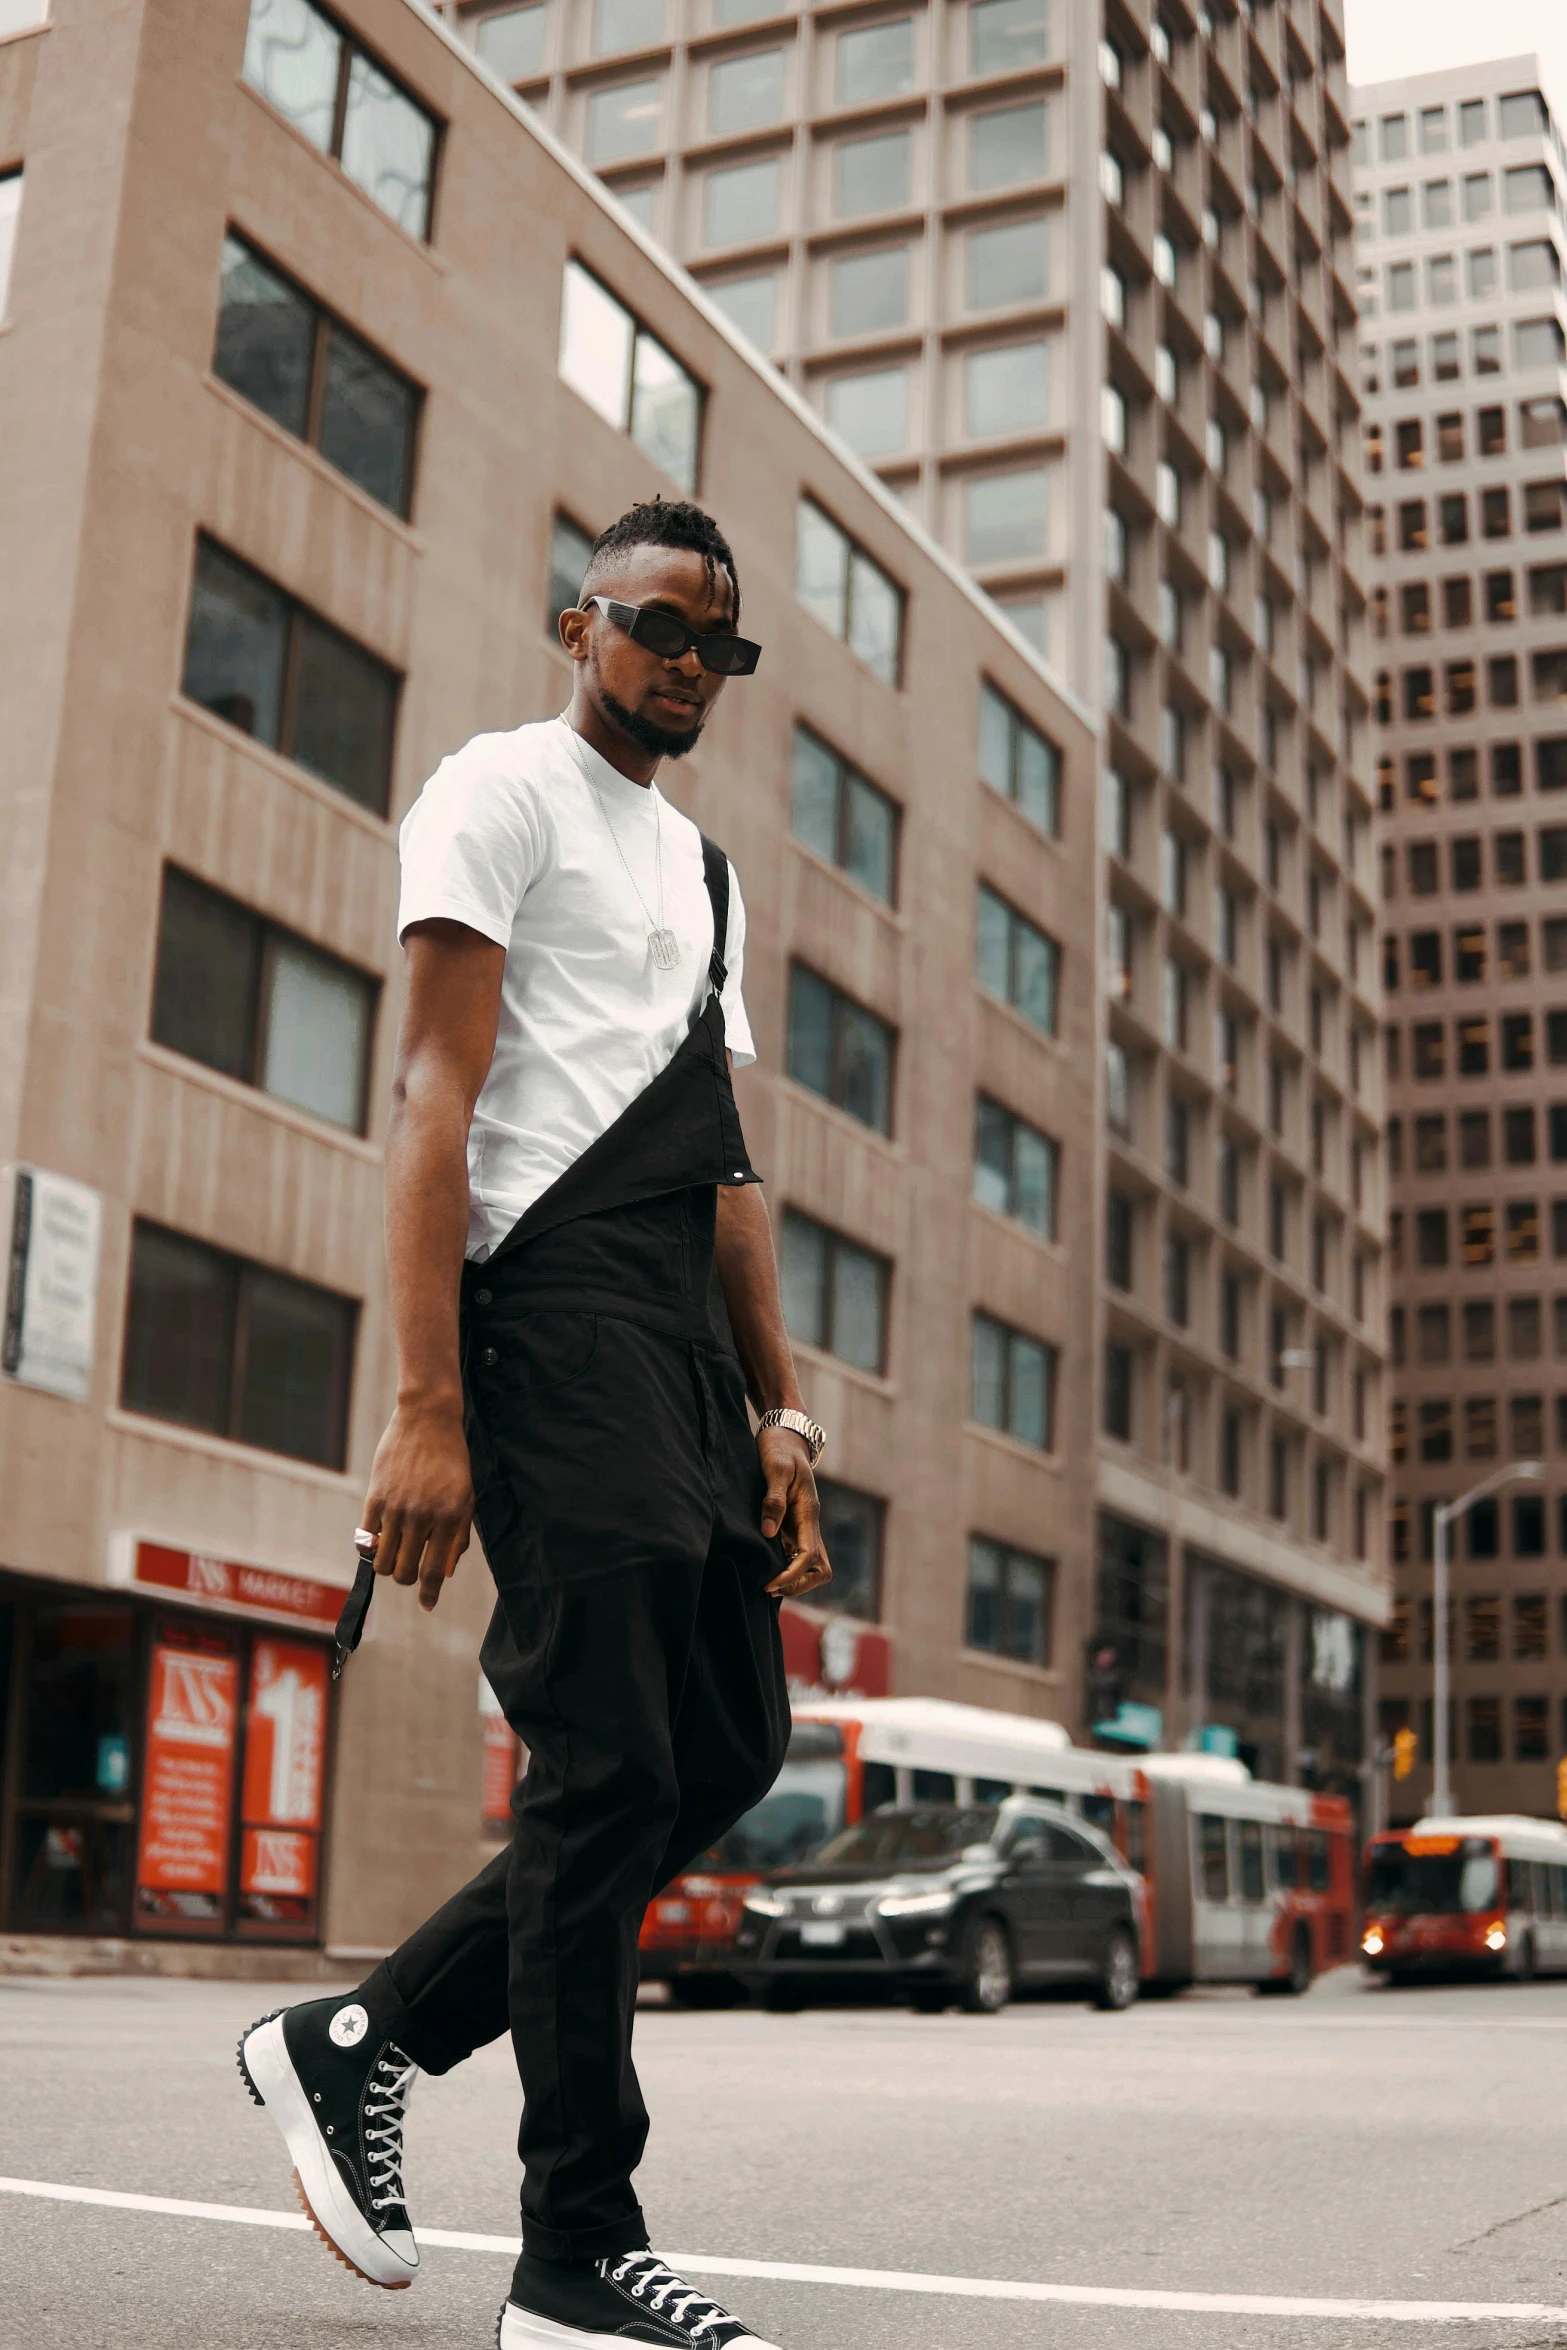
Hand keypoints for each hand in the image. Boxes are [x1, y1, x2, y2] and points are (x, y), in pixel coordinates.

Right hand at [361, 1399, 473, 1613]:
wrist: (428, 1419)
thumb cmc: (452, 1460)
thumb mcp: (466, 1497)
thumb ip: (457, 1536)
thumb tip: (445, 1572)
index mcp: (449, 1518)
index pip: (434, 1570)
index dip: (430, 1593)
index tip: (428, 1605)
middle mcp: (422, 1517)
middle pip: (404, 1572)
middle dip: (407, 1578)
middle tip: (410, 1567)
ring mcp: (396, 1509)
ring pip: (383, 1562)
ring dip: (388, 1565)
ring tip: (395, 1552)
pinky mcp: (374, 1498)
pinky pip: (365, 1540)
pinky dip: (371, 1547)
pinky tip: (380, 1539)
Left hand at [758, 1427, 831, 1600]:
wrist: (785, 1432)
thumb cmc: (779, 1448)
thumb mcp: (774, 1469)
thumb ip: (773, 1500)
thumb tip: (769, 1532)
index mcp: (808, 1511)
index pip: (809, 1555)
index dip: (791, 1575)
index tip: (769, 1584)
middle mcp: (810, 1522)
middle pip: (820, 1567)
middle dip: (799, 1583)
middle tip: (770, 1588)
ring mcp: (803, 1524)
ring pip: (812, 1564)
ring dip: (794, 1578)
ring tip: (767, 1582)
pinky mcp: (794, 1522)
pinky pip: (797, 1553)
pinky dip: (786, 1566)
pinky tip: (766, 1567)